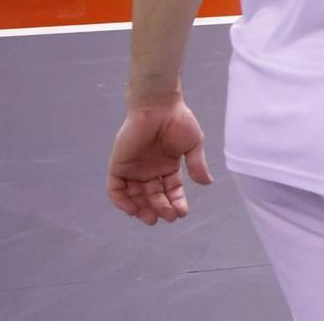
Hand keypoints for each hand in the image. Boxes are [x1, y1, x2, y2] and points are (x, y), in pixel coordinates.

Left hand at [107, 102, 212, 224]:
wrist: (158, 106)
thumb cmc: (178, 121)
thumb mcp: (193, 144)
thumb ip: (197, 164)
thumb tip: (207, 183)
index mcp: (167, 167)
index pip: (171, 191)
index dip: (177, 202)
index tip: (182, 212)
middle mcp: (150, 171)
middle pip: (153, 196)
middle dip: (161, 208)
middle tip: (167, 216)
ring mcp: (133, 169)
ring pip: (135, 196)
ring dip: (142, 209)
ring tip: (152, 217)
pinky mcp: (118, 166)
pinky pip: (116, 189)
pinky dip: (122, 201)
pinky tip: (133, 209)